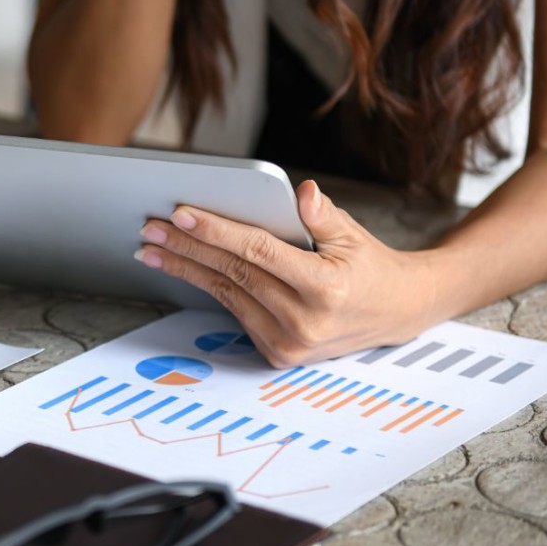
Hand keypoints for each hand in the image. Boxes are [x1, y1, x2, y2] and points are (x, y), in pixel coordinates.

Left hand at [135, 180, 437, 367]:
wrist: (396, 312)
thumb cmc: (369, 265)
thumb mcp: (353, 234)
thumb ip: (323, 215)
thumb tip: (302, 192)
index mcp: (326, 288)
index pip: (257, 252)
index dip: (216, 232)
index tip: (180, 215)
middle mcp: (305, 321)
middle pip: (232, 273)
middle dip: (185, 248)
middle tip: (150, 228)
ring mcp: (290, 343)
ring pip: (225, 294)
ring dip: (184, 269)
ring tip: (152, 248)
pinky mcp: (278, 353)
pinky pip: (234, 311)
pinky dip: (207, 287)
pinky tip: (181, 268)